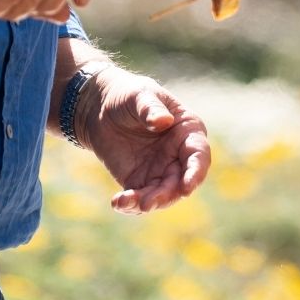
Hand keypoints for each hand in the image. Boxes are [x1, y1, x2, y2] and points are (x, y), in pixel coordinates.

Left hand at [77, 67, 210, 213]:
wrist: (100, 107)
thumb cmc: (128, 95)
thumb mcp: (140, 95)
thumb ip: (151, 108)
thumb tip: (163, 121)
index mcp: (188, 131)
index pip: (199, 155)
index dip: (196, 172)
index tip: (187, 187)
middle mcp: (179, 156)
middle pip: (181, 182)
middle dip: (166, 195)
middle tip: (147, 203)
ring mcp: (161, 171)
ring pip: (162, 195)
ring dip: (148, 202)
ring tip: (126, 202)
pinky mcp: (140, 182)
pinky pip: (140, 198)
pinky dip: (130, 205)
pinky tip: (117, 202)